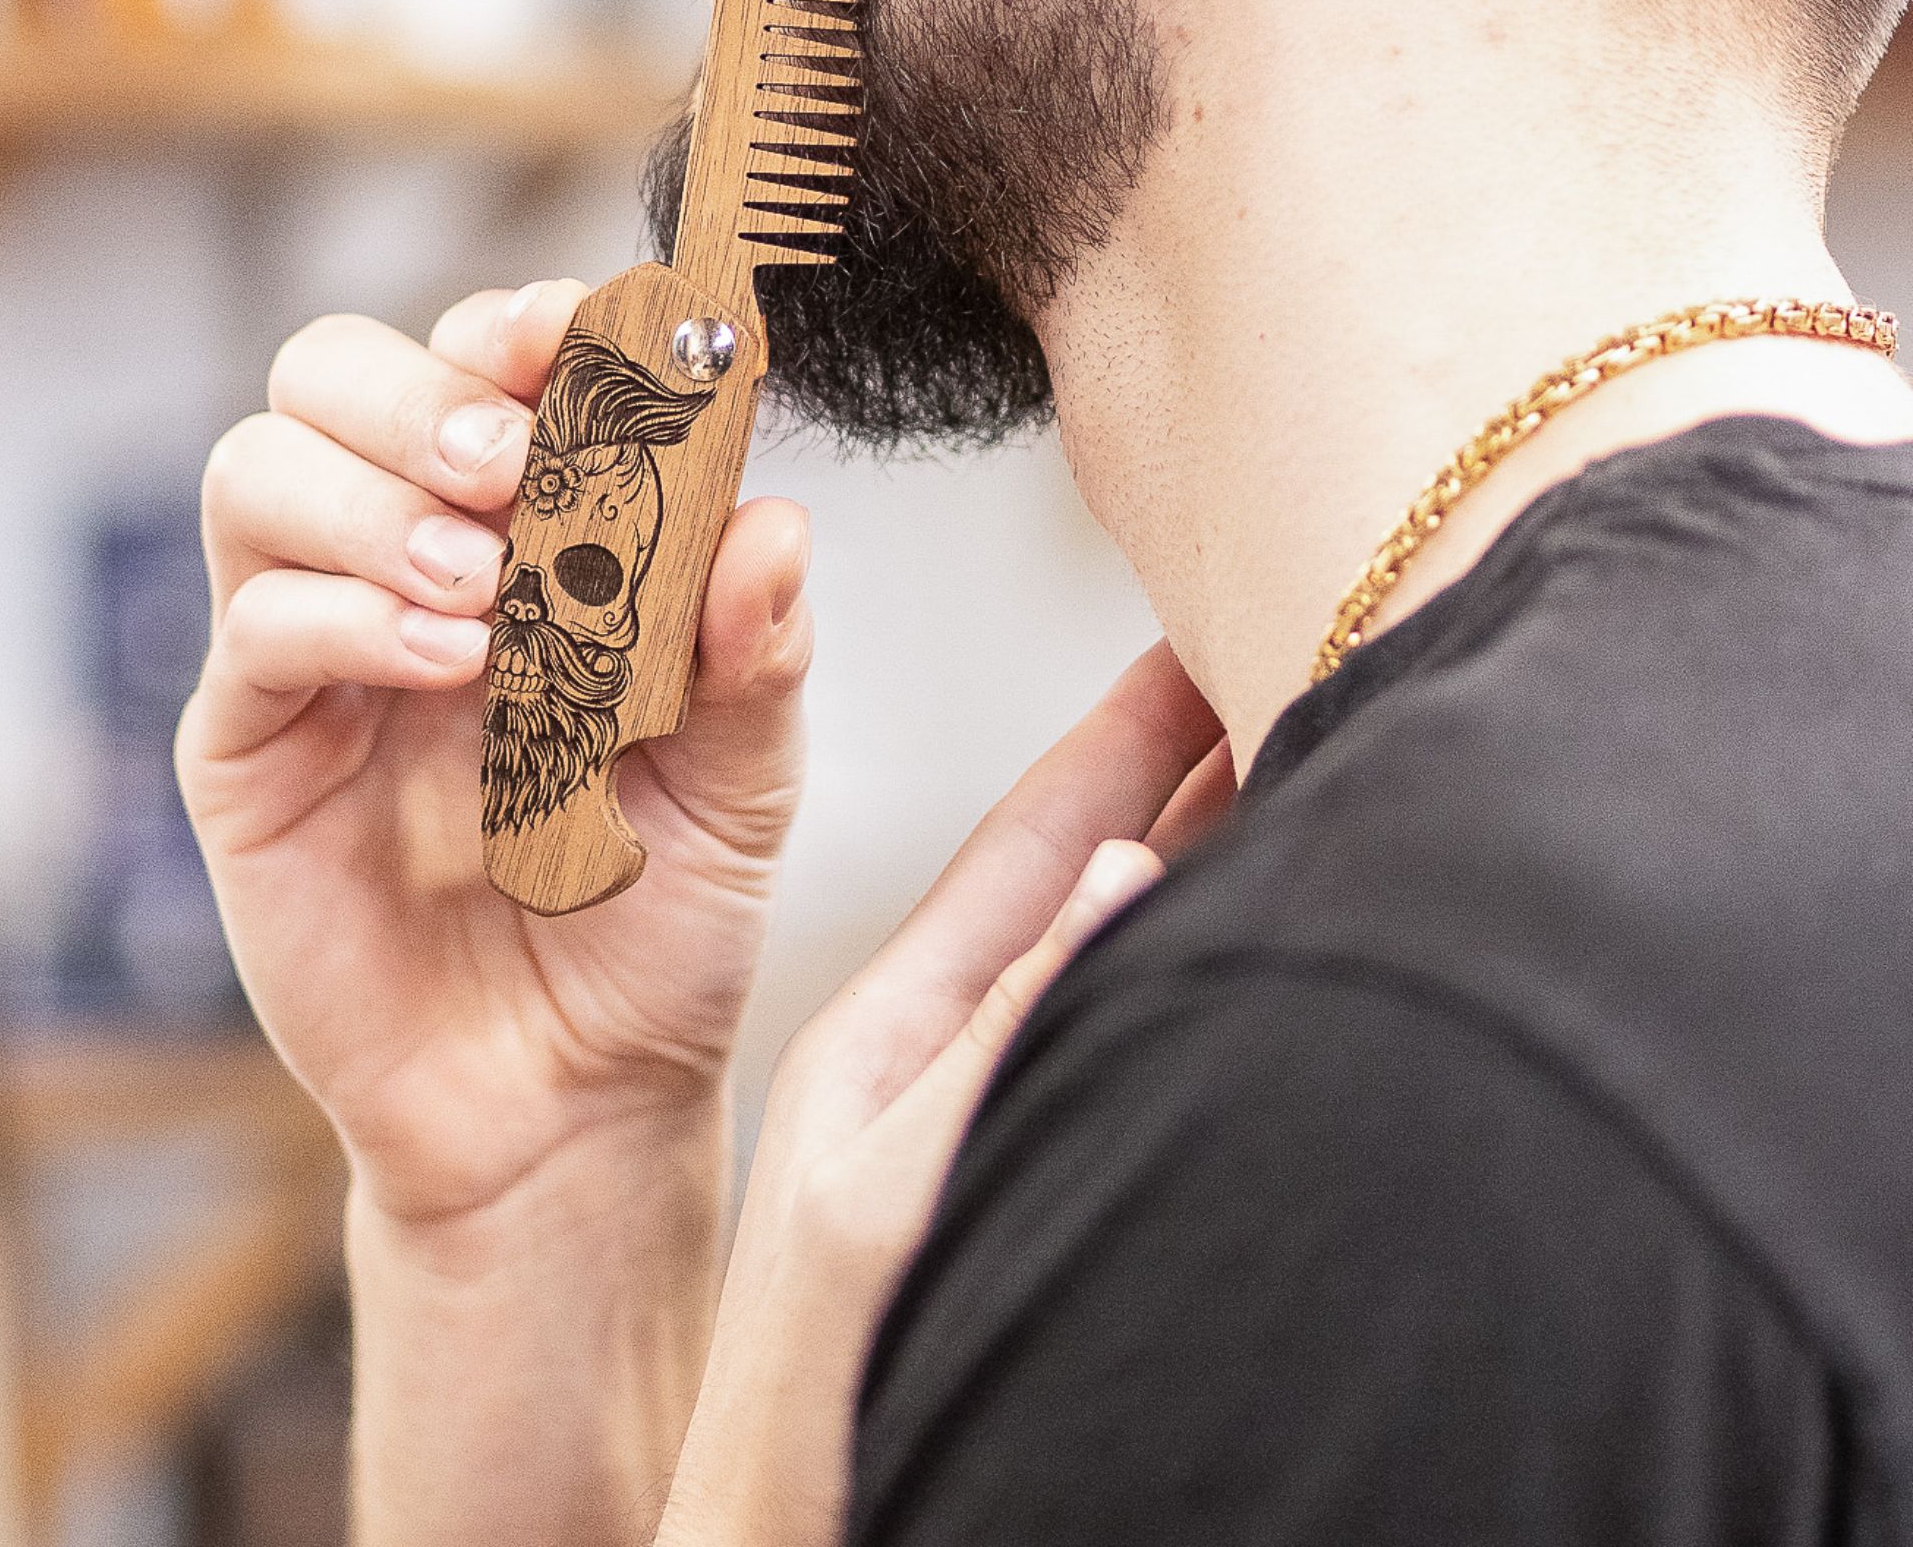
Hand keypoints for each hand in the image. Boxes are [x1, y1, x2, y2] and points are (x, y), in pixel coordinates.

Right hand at [177, 278, 813, 1231]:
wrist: (577, 1088)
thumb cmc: (662, 914)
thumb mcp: (746, 777)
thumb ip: (756, 650)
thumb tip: (775, 517)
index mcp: (530, 536)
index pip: (490, 366)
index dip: (531, 324)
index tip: (599, 332)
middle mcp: (412, 562)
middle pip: (334, 370)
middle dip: (426, 384)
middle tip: (518, 462)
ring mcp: (322, 650)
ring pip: (259, 466)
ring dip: (374, 491)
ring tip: (484, 581)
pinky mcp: (255, 749)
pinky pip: (255, 629)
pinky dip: (346, 616)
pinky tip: (454, 665)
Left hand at [658, 644, 1232, 1546]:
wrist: (801, 1540)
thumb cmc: (814, 1392)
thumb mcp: (891, 1182)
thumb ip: (1008, 1027)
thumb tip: (1124, 876)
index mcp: (897, 1024)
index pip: (1030, 839)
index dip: (1120, 733)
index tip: (1184, 641)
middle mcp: (956, 1050)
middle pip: (1089, 874)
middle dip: (1185, 771)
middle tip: (1264, 666)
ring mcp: (1002, 1109)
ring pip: (1120, 947)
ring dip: (1207, 857)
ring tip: (1294, 763)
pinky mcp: (1044, 1176)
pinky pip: (1130, 1030)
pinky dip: (1200, 964)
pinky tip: (1265, 932)